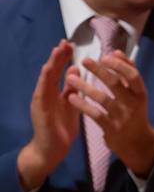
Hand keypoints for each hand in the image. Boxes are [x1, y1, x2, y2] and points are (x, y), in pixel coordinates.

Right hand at [16, 41, 79, 191]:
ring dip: (51, 64)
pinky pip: (41, 93)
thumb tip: (75, 68)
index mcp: (55, 92)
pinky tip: (47, 71)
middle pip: (52, 71)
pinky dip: (44, 81)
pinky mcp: (39, 109)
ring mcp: (41, 100)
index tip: (71, 44)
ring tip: (57, 51)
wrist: (51, 149)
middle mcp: (46, 93)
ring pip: (45, 79)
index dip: (64, 58)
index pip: (59, 71)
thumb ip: (72, 88)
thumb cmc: (61, 127)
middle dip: (58, 56)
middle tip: (65, 42)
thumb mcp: (70, 104)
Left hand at [67, 52, 153, 176]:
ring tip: (70, 77)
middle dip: (99, 70)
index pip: (133, 75)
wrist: (137, 143)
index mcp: (140, 94)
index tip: (104, 56)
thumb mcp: (136, 94)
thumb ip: (128, 74)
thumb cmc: (134, 112)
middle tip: (84, 61)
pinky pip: (94, 114)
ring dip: (84, 86)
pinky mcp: (111, 128)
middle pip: (115, 84)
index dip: (119, 65)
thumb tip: (117, 52)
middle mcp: (133, 105)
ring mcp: (122, 117)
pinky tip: (71, 97)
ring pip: (102, 98)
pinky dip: (82, 105)